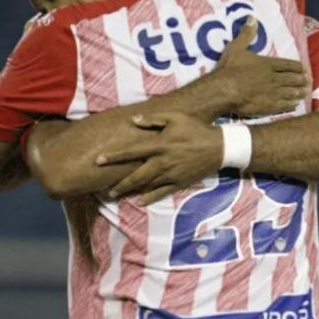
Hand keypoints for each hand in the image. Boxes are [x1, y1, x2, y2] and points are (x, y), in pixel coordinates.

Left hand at [97, 113, 224, 204]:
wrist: (219, 146)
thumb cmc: (196, 128)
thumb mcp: (176, 117)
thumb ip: (153, 119)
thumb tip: (134, 120)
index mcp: (159, 145)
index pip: (131, 152)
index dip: (114, 157)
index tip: (98, 160)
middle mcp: (163, 161)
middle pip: (136, 175)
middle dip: (120, 183)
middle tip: (105, 190)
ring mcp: (171, 173)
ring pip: (147, 185)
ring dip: (131, 191)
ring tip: (117, 194)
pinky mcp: (180, 181)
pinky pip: (162, 192)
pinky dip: (151, 197)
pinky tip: (141, 201)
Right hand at [213, 17, 309, 116]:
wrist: (223, 91)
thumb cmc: (228, 69)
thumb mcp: (236, 47)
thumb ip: (246, 34)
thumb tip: (252, 18)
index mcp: (268, 64)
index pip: (290, 65)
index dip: (299, 67)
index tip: (304, 70)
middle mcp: (274, 78)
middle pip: (294, 79)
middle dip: (302, 80)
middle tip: (309, 81)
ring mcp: (273, 93)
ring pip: (292, 92)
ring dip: (300, 92)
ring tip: (306, 92)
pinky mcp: (268, 106)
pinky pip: (285, 106)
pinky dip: (292, 104)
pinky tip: (295, 104)